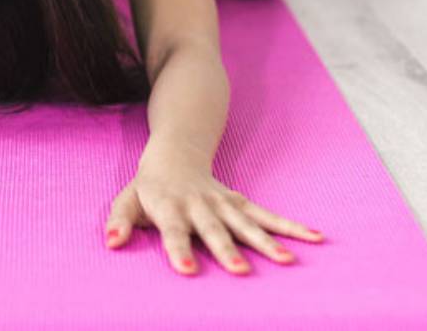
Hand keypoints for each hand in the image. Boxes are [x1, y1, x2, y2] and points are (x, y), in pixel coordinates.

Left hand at [104, 149, 323, 275]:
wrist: (175, 154)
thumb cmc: (149, 188)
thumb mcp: (127, 200)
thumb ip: (120, 221)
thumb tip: (112, 243)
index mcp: (170, 207)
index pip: (173, 231)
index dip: (179, 250)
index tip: (188, 271)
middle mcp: (200, 205)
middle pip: (215, 229)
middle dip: (228, 250)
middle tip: (242, 273)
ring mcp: (224, 203)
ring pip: (247, 222)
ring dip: (267, 241)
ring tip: (287, 261)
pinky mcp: (241, 203)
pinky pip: (267, 215)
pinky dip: (291, 226)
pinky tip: (315, 237)